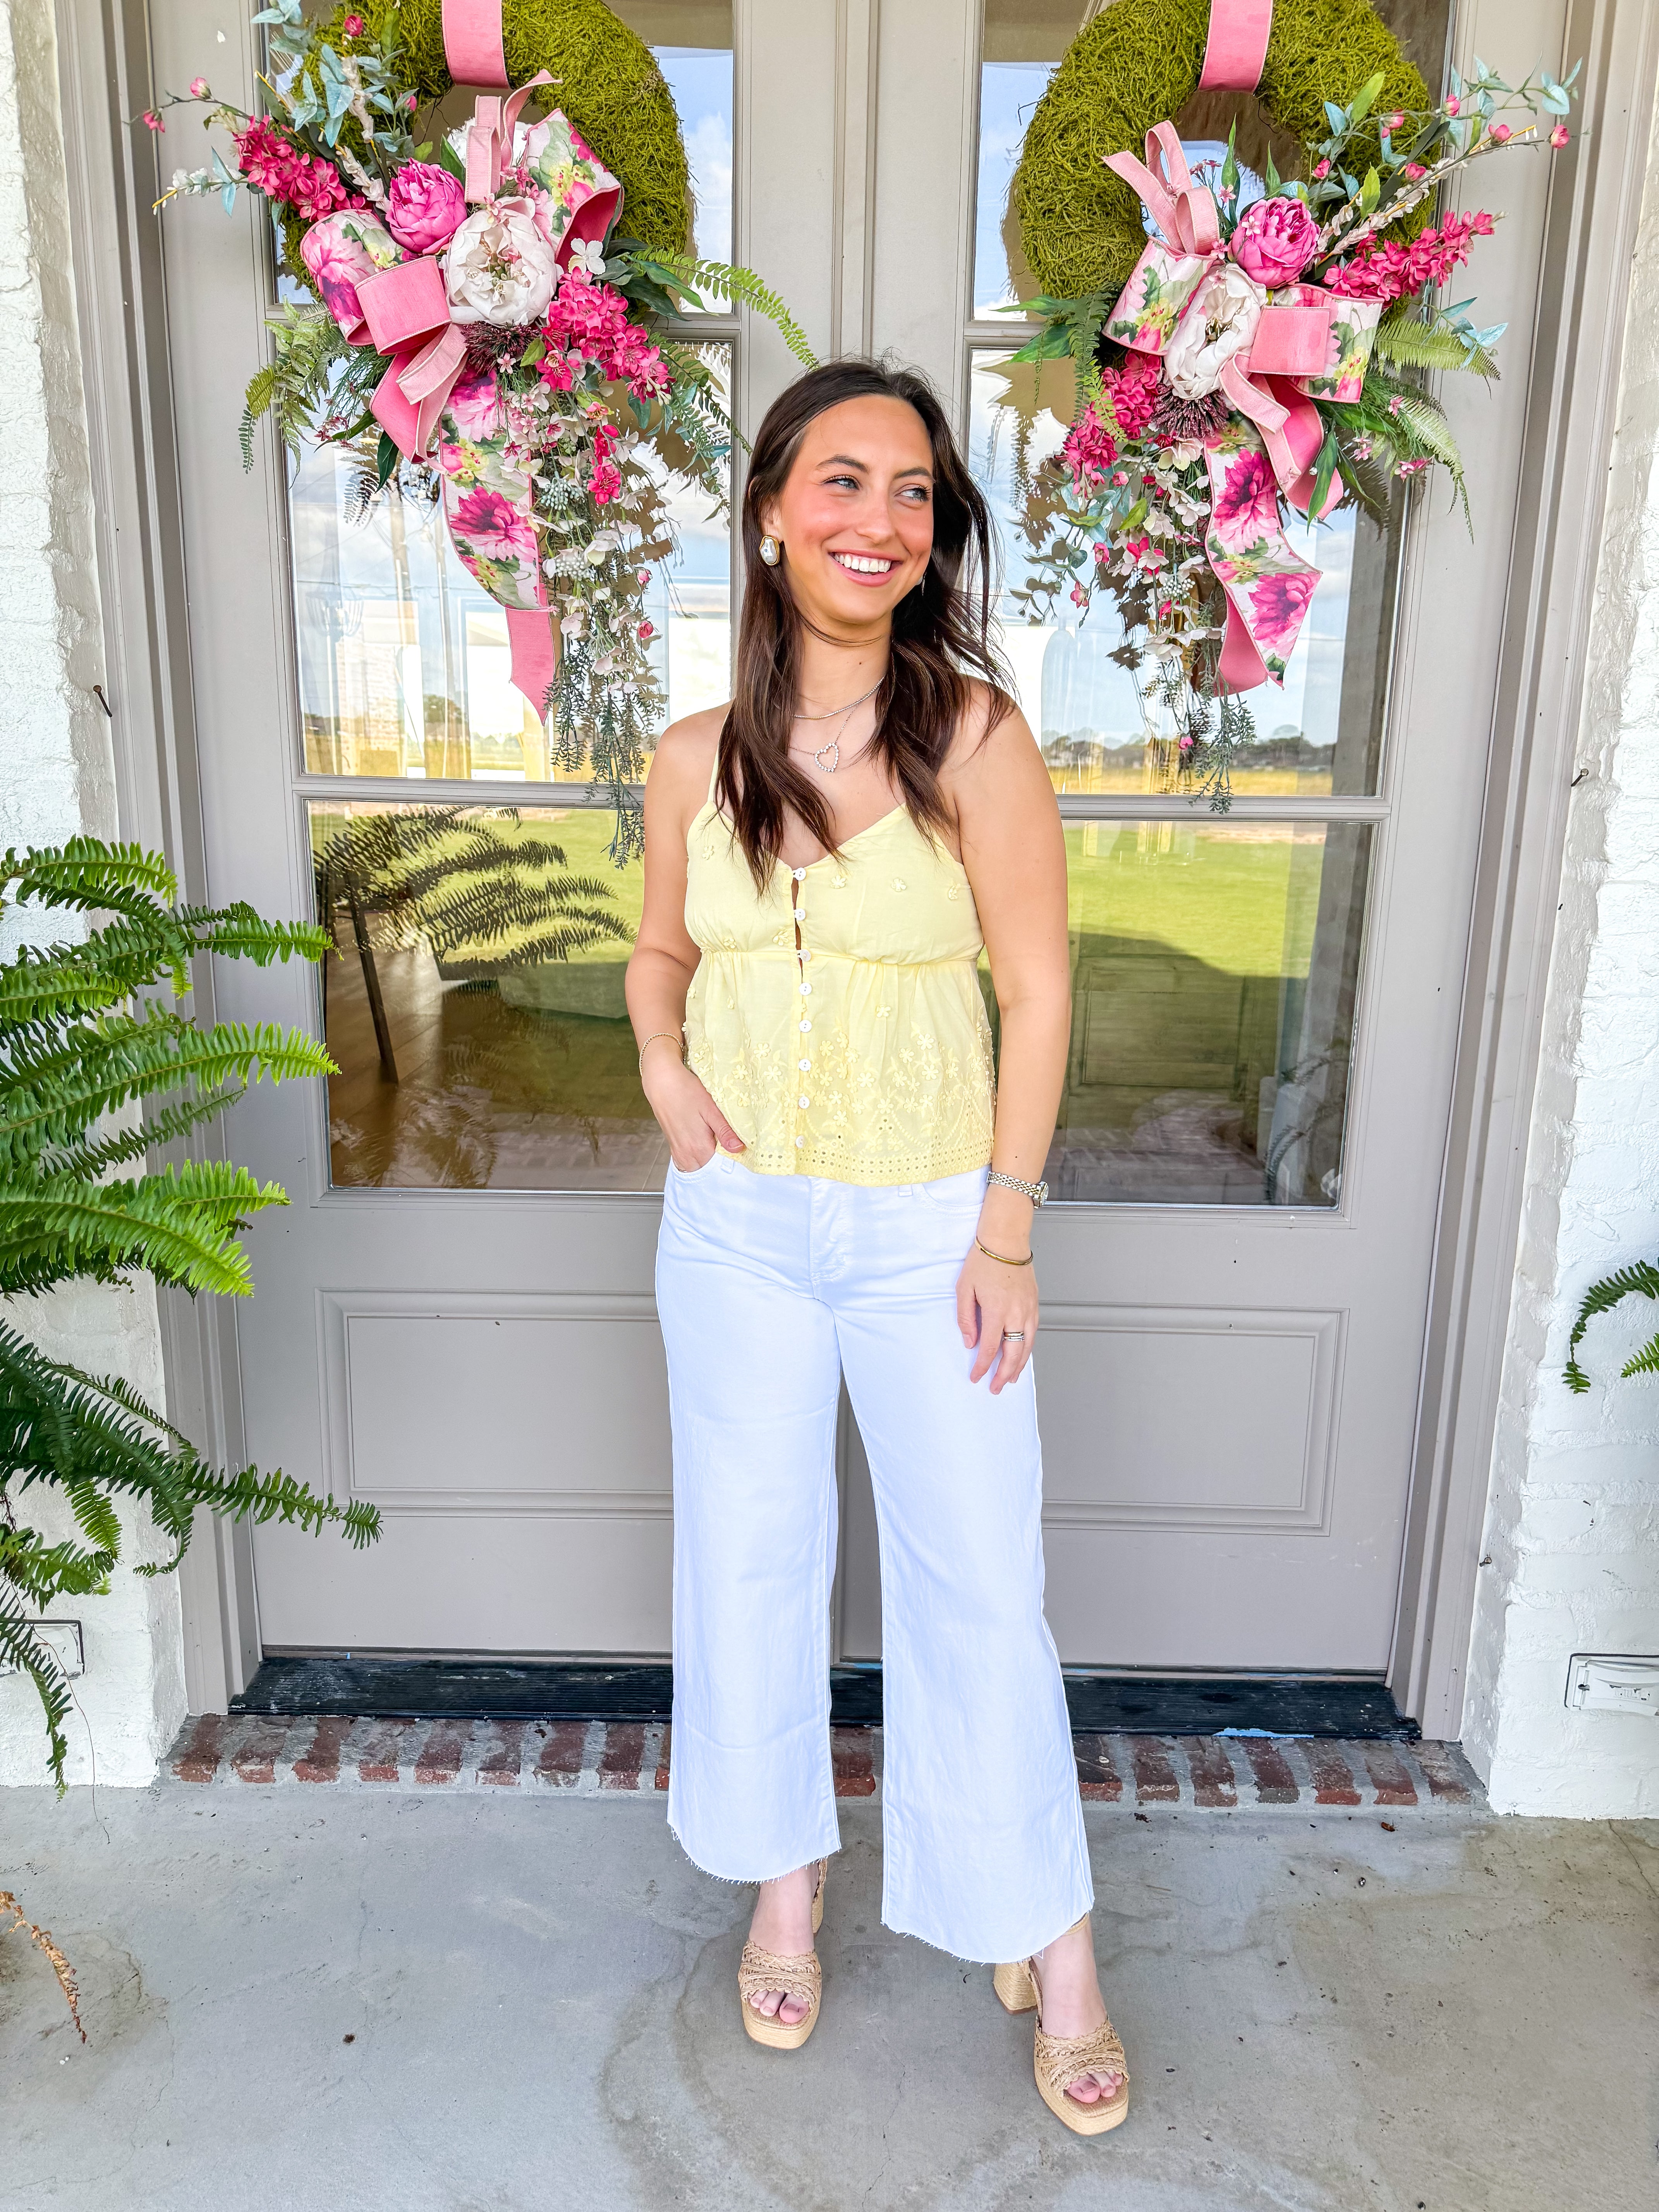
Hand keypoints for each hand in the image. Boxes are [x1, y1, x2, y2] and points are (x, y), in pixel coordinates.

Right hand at [640, 1042, 744, 1171]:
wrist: (662, 1083)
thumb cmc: (687, 1091)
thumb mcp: (711, 1109)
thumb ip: (725, 1131)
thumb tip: (739, 1148)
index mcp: (699, 1147)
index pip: (722, 1167)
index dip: (734, 1162)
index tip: (742, 1153)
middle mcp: (687, 1154)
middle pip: (710, 1170)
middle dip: (722, 1164)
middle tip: (732, 1148)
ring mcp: (679, 1153)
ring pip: (700, 1168)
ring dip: (710, 1162)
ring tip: (719, 1146)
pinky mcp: (674, 1148)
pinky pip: (690, 1163)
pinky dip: (700, 1159)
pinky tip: (705, 1145)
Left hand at [956, 1226, 1037, 1392]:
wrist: (1006, 1242)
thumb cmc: (984, 1261)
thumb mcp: (964, 1289)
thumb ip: (966, 1319)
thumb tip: (970, 1342)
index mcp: (996, 1311)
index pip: (990, 1348)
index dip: (982, 1366)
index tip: (975, 1376)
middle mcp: (1016, 1314)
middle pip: (1013, 1354)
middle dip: (1003, 1374)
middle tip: (996, 1388)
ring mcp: (1028, 1310)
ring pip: (1027, 1346)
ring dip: (1019, 1366)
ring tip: (1011, 1379)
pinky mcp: (1034, 1305)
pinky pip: (1033, 1334)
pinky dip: (1028, 1349)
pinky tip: (1022, 1355)